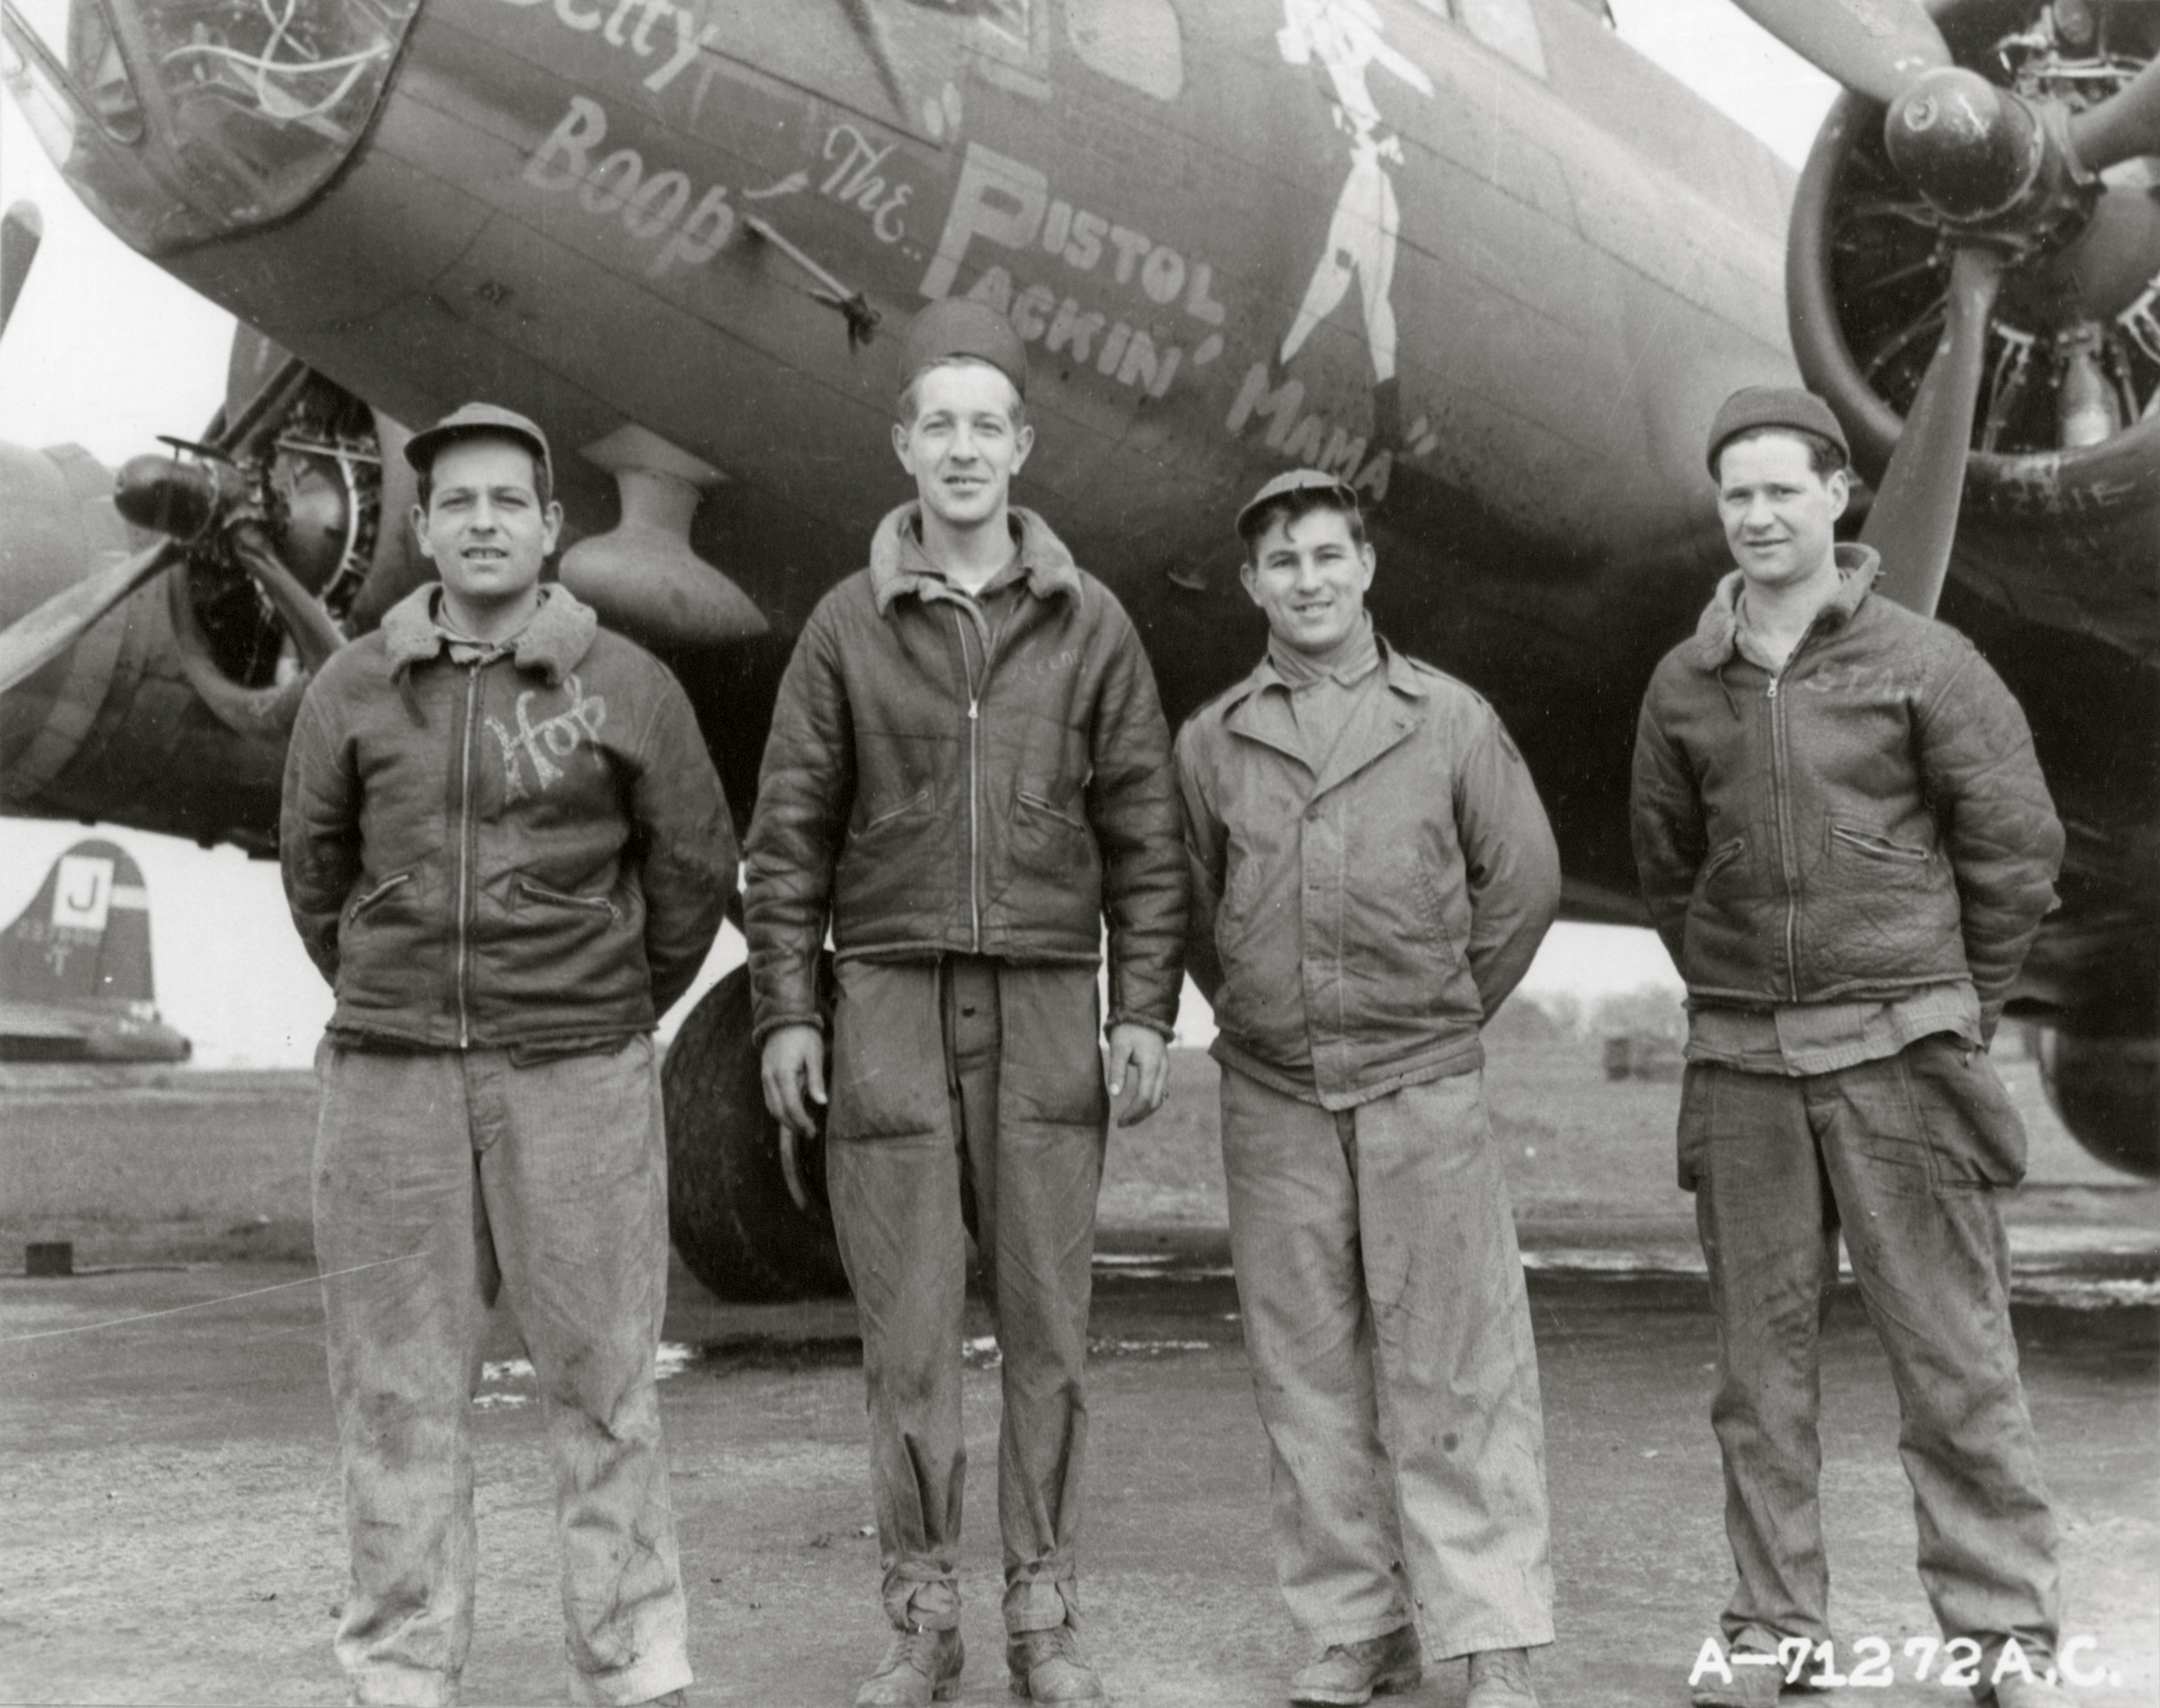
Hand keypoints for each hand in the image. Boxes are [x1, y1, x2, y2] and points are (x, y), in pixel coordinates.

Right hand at [760, 1024, 826, 1209]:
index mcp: (783, 1073)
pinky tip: (791, 1113)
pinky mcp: (764, 1075)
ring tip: (802, 1126)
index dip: (802, 1121)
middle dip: (793, 1125)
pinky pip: (769, 1098)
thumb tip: (821, 1102)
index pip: (791, 1106)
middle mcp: (769, 1078)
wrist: (784, 1017)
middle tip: (809, 1133)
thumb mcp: (814, 1055)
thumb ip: (816, 1080)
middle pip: (778, 1111)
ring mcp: (764, 1077)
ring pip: (771, 1107)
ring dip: (785, 1120)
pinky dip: (779, 1109)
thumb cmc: (804, 1035)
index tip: (813, 1131)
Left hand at [1105, 1023, 1169, 1127]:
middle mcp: (1163, 1069)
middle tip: (1123, 1123)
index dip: (1132, 1113)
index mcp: (1152, 1066)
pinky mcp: (1164, 1067)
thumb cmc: (1128, 1029)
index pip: (1144, 1098)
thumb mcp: (1119, 1047)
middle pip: (1155, 1102)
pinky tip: (1142, 1105)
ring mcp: (1166, 1068)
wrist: (1143, 1013)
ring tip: (1130, 1117)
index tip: (1119, 1122)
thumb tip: (1114, 1094)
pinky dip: (1152, 1101)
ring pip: (1160, 1098)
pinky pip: (1162, 1090)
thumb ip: (1117, 1070)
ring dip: (1146, 1110)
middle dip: (1139, 1116)